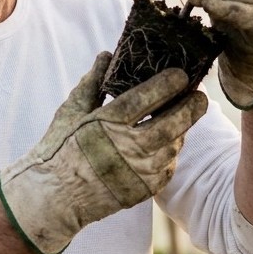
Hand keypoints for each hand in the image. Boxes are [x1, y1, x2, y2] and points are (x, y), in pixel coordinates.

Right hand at [0, 52, 207, 253]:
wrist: (52, 198)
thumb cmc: (58, 150)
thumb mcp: (70, 112)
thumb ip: (91, 83)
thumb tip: (106, 55)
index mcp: (107, 123)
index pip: (146, 98)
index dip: (167, 84)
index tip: (181, 74)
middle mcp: (127, 148)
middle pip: (171, 124)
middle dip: (190, 108)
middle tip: (200, 96)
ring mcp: (137, 172)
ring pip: (172, 147)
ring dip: (182, 131)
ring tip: (185, 117)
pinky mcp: (141, 191)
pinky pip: (166, 169)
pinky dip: (171, 155)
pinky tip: (170, 143)